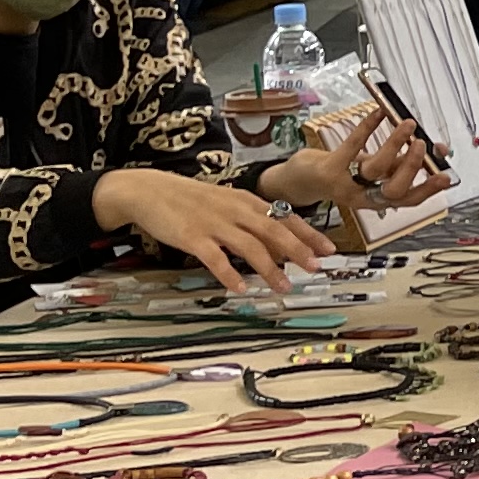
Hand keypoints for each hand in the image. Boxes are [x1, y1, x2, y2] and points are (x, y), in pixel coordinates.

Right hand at [95, 166, 332, 296]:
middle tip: (316, 268)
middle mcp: (235, 210)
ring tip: (284, 287)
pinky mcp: (192, 237)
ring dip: (269, 268)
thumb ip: (251, 220)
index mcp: (246, 201)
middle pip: (273, 230)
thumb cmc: (192, 199)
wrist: (149, 190)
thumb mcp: (227, 202)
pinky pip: (214, 258)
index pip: (285, 217)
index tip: (329, 250)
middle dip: (298, 250)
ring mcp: (214, 223)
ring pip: (249, 246)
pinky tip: (239, 288)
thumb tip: (278, 242)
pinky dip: (228, 273)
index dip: (309, 234)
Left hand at [266, 102, 448, 215]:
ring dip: (395, 144)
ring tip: (408, 124)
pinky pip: (352, 146)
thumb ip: (399, 164)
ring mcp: (346, 182)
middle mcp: (364, 195)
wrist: (301, 181)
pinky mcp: (330, 167)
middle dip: (412, 166)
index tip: (446, 177)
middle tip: (424, 145)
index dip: (429, 190)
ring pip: (376, 168)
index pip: (408, 200)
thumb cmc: (342, 174)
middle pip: (394, 189)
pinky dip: (368, 128)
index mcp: (378, 199)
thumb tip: (433, 148)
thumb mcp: (373, 174)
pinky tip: (379, 113)